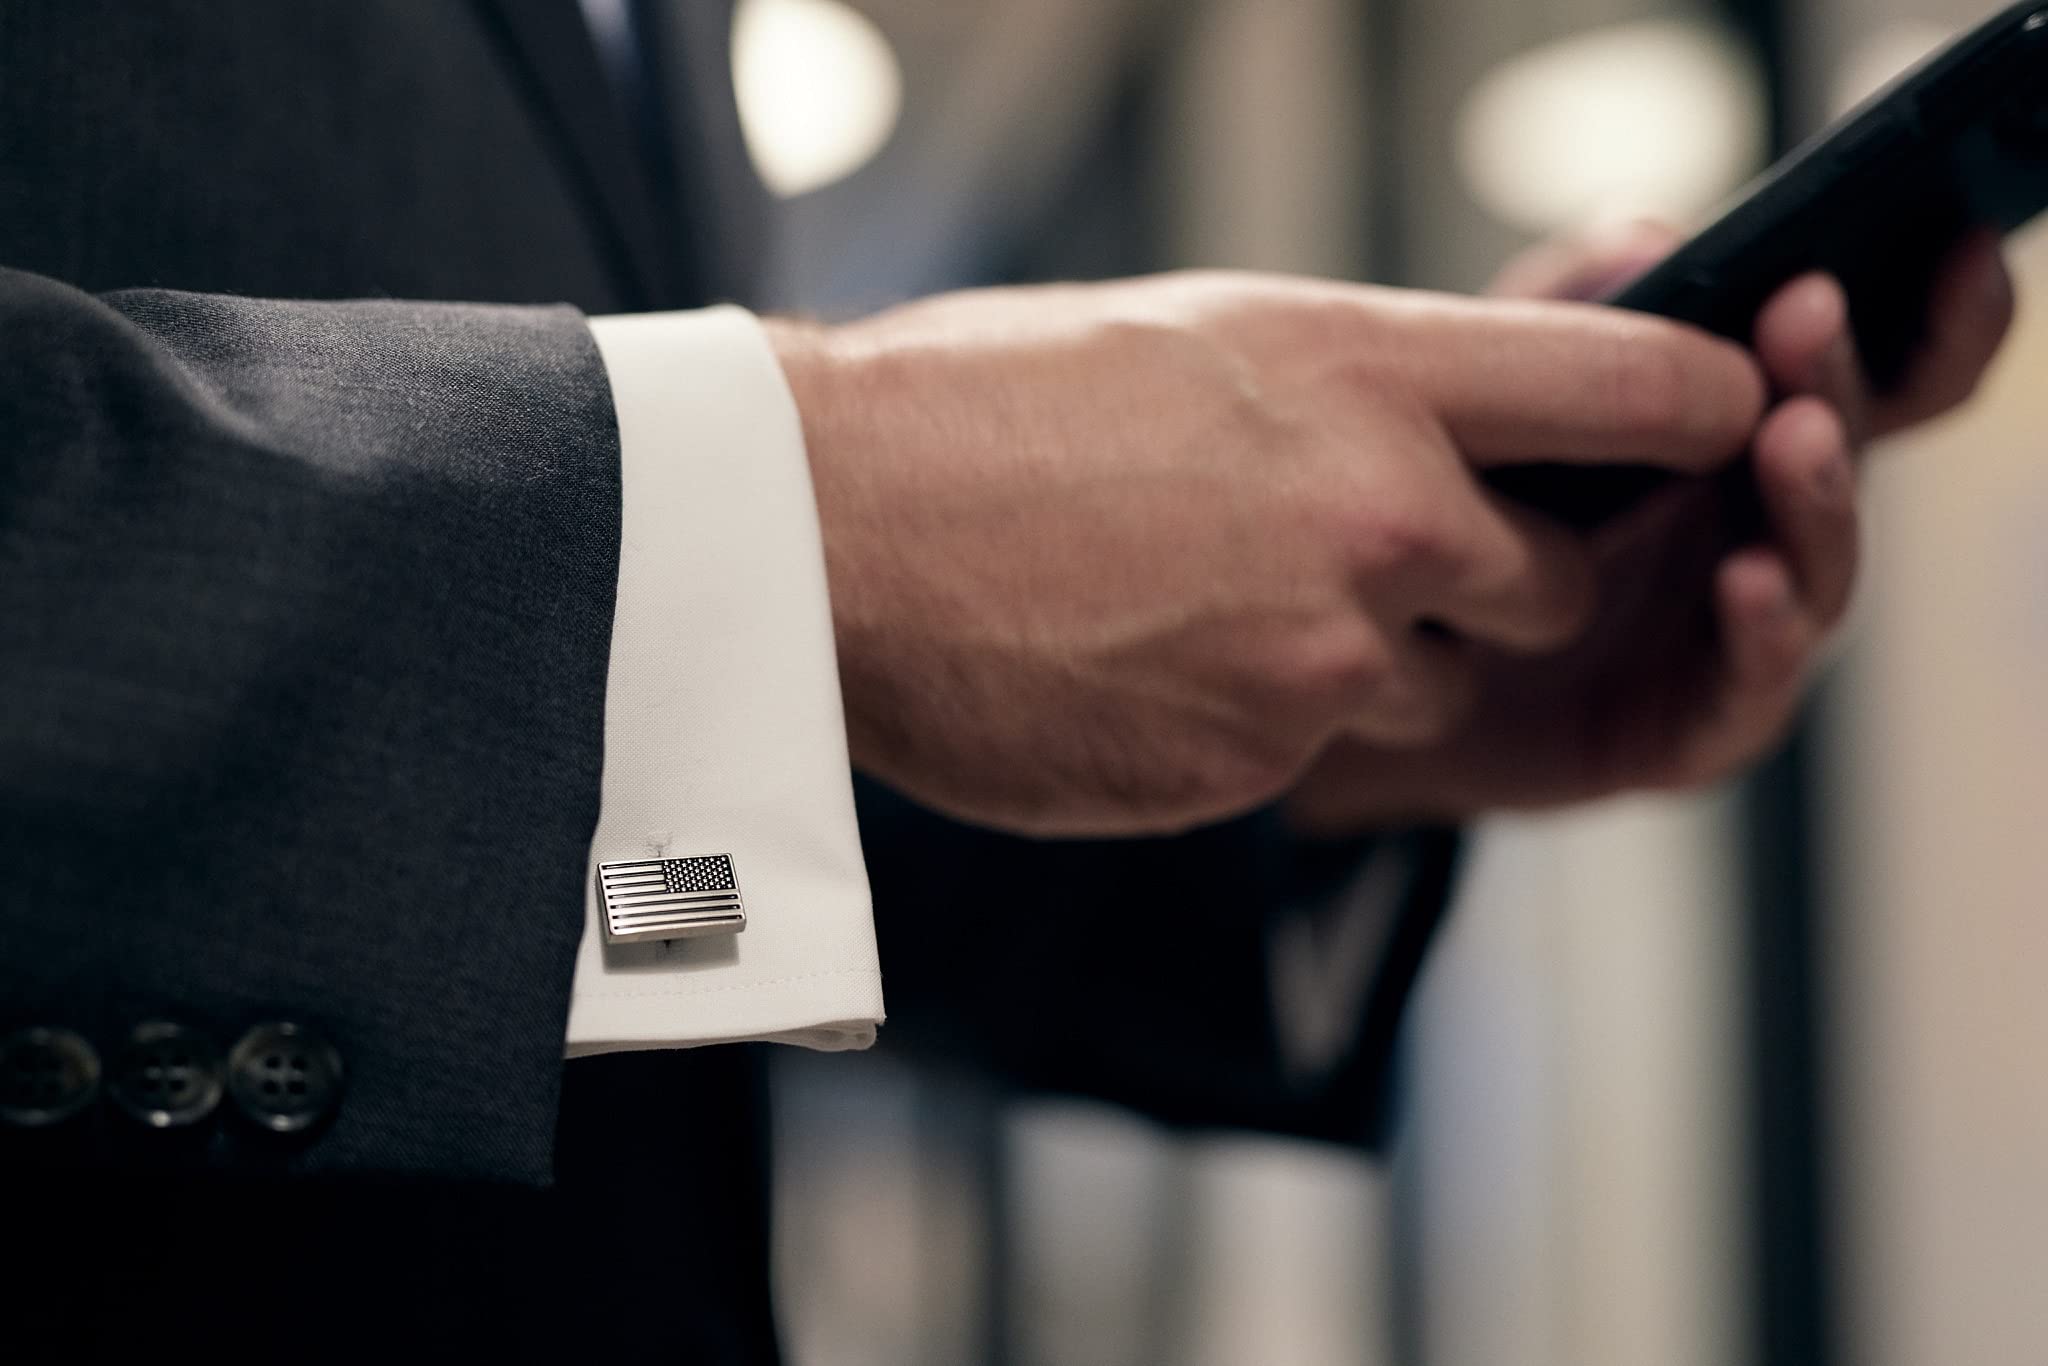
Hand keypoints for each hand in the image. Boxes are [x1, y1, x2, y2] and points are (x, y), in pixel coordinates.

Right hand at [768, 271, 1765, 835]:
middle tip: (1374, 554)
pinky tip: (1159, 666)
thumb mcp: (1202, 337)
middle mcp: (1386, 514)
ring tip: (1219, 609)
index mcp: (1373, 368)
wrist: (834, 532)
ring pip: (1445, 689)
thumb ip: (1361, 386)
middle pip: (1566, 580)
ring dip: (1373, 665)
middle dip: (1495, 582)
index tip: (1711, 423)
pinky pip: (1325, 754)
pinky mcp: (1262, 766)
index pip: (1645, 386)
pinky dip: (1269, 724)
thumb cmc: (986, 406)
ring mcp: (1327, 656)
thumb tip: (1455, 428)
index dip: (1700, 408)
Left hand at [1287, 223, 2013, 830]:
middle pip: (1844, 458)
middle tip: (1811, 314)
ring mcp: (1735, 636)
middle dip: (1840, 381)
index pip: (1874, 378)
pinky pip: (1747, 688)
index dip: (1932, 319)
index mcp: (1742, 444)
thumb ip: (1567, 309)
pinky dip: (1761, 634)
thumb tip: (1645, 232)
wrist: (1376, 674)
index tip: (1958, 244)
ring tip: (1790, 436)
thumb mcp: (1494, 393)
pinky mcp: (1687, 730)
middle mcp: (1760, 535)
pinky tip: (1746, 581)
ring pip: (1817, 571)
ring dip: (1815, 501)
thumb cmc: (1461, 518)